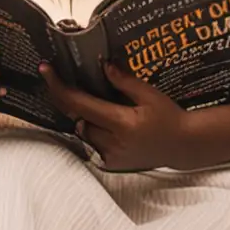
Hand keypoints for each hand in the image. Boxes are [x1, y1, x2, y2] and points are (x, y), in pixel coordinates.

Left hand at [38, 61, 191, 171]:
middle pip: (77, 117)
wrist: (183, 146)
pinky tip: (109, 124)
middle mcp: (113, 143)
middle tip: (74, 84)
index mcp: (122, 124)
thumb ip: (124, 81)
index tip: (45, 69)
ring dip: (86, 117)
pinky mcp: (111, 163)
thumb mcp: (150, 95)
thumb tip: (103, 65)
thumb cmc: (169, 117)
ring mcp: (111, 156)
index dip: (58, 86)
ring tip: (106, 108)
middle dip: (75, 101)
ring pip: (83, 131)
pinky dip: (94, 130)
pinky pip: (92, 143)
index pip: (79, 104)